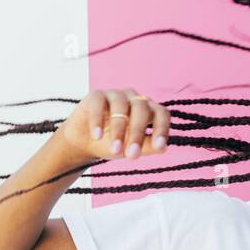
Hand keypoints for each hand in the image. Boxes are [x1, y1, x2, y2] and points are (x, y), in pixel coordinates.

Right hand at [53, 87, 170, 162]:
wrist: (85, 143)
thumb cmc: (114, 144)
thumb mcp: (131, 148)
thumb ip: (147, 147)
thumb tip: (163, 148)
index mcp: (148, 111)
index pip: (161, 114)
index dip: (162, 129)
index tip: (159, 146)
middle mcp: (134, 99)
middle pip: (142, 109)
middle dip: (137, 133)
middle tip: (132, 155)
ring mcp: (116, 95)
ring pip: (121, 106)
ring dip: (118, 129)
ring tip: (114, 150)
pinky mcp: (96, 95)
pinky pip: (99, 103)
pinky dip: (98, 120)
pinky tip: (97, 136)